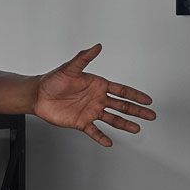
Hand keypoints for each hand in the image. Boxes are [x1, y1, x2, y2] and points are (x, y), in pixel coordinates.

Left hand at [33, 45, 157, 146]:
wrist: (38, 95)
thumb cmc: (53, 80)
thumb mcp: (70, 68)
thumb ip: (84, 58)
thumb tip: (97, 46)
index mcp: (98, 85)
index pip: (122, 91)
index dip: (136, 95)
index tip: (148, 100)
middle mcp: (97, 99)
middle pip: (122, 106)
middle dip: (137, 111)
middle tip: (151, 115)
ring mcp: (91, 111)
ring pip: (112, 119)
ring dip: (125, 124)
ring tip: (137, 129)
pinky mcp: (81, 122)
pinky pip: (94, 132)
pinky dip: (102, 138)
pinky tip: (109, 143)